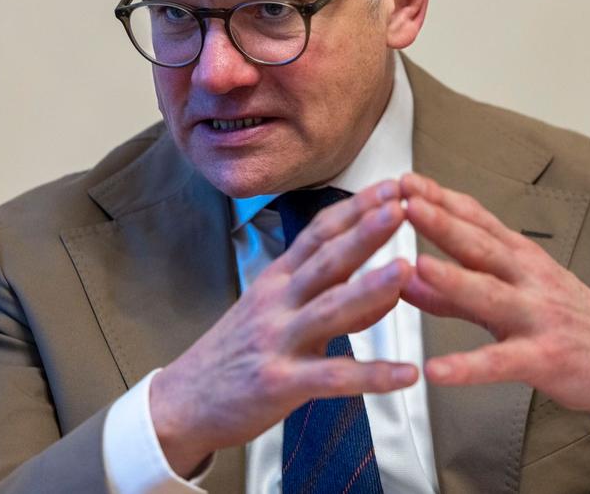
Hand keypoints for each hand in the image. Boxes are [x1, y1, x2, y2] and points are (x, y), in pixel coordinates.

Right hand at [149, 180, 418, 475]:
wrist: (183, 402)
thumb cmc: (234, 354)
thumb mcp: (274, 313)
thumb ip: (327, 296)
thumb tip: (384, 288)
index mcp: (277, 281)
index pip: (318, 234)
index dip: (355, 209)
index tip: (391, 187)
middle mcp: (278, 303)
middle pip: (326, 261)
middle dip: (365, 231)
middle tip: (401, 207)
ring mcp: (278, 341)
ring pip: (330, 309)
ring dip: (370, 289)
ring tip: (406, 270)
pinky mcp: (281, 383)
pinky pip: (334, 378)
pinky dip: (373, 376)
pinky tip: (406, 374)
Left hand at [399, 173, 589, 441]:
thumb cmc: (566, 322)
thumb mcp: (509, 298)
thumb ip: (453, 292)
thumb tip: (404, 276)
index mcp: (520, 258)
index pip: (477, 220)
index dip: (441, 199)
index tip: (406, 181)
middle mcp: (529, 279)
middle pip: (481, 245)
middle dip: (442, 222)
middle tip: (406, 202)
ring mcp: (537, 316)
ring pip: (490, 294)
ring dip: (453, 279)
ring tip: (417, 266)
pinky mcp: (543, 358)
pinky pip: (500, 362)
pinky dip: (467, 366)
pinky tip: (437, 369)